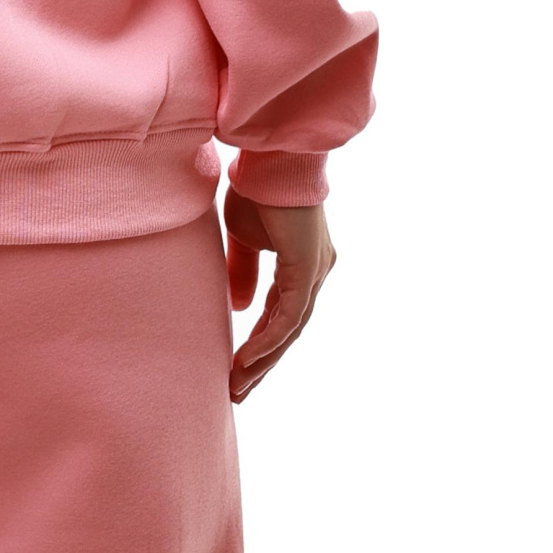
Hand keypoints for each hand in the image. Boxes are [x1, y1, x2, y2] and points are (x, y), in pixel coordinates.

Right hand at [225, 192, 335, 403]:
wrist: (272, 160)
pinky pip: (289, 317)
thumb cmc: (258, 189)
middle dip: (262, 364)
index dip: (260, 344)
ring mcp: (316, 272)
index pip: (281, 315)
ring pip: (290, 331)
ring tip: (237, 385)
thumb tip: (240, 308)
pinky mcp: (309, 269)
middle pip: (289, 331)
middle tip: (237, 392)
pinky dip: (268, 341)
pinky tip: (248, 361)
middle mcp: (316, 272)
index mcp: (304, 264)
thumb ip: (242, 273)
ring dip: (262, 361)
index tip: (236, 368)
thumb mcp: (243, 239)